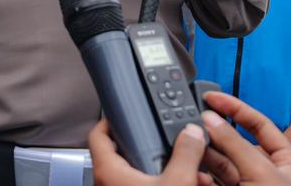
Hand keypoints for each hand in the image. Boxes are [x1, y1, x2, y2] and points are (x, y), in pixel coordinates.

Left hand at [89, 118, 211, 185]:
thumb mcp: (176, 182)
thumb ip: (186, 154)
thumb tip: (192, 134)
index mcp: (108, 170)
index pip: (97, 134)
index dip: (109, 118)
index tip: (123, 111)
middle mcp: (106, 183)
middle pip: (116, 153)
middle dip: (139, 143)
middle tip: (154, 135)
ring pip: (129, 173)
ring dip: (151, 166)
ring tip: (174, 163)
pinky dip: (155, 182)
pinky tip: (177, 184)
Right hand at [199, 92, 290, 185]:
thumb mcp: (261, 172)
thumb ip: (235, 144)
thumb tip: (212, 119)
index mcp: (288, 163)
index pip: (260, 125)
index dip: (236, 109)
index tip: (213, 97)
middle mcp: (269, 174)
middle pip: (237, 145)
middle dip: (216, 133)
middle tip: (196, 120)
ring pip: (224, 164)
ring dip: (207, 154)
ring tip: (192, 143)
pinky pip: (215, 181)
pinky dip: (204, 175)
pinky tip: (197, 172)